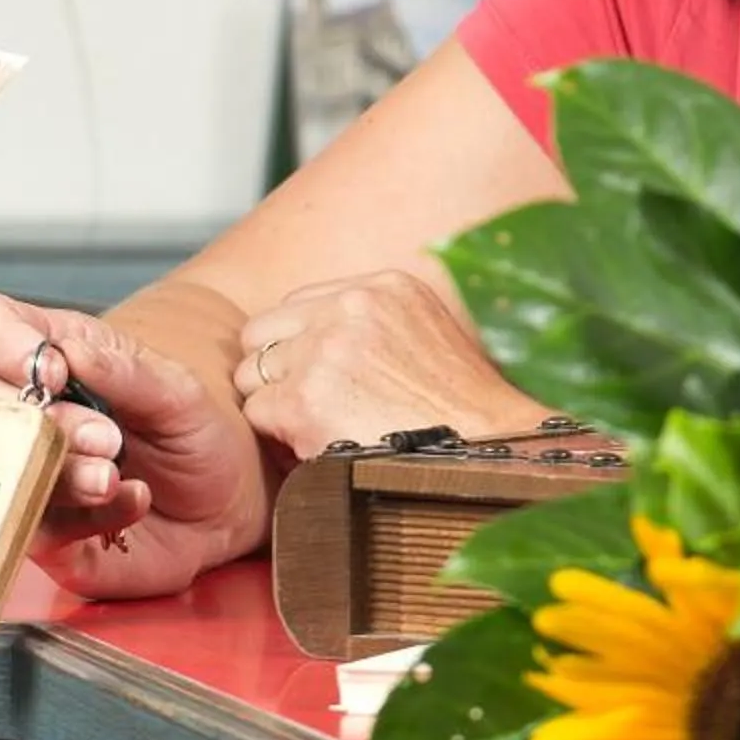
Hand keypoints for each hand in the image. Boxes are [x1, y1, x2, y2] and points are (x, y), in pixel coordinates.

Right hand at [0, 292, 267, 598]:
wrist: (225, 505)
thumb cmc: (192, 433)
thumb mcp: (177, 392)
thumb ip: (124, 370)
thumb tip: (65, 351)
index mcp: (51, 356)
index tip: (52, 371)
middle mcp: (25, 412)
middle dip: (41, 418)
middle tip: (107, 437)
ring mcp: (26, 473)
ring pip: (1, 468)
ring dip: (64, 472)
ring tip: (116, 476)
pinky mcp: (42, 532)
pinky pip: (38, 527)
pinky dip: (89, 515)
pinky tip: (134, 501)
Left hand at [230, 269, 543, 458]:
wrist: (487, 454)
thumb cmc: (464, 410)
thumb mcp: (426, 333)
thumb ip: (375, 321)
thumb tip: (322, 333)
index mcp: (383, 286)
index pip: (299, 303)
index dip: (300, 343)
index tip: (320, 375)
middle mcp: (350, 307)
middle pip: (264, 330)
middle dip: (276, 368)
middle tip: (309, 403)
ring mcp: (324, 351)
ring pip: (252, 373)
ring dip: (276, 402)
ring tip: (321, 426)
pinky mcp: (305, 399)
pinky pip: (258, 413)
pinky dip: (280, 437)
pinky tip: (321, 446)